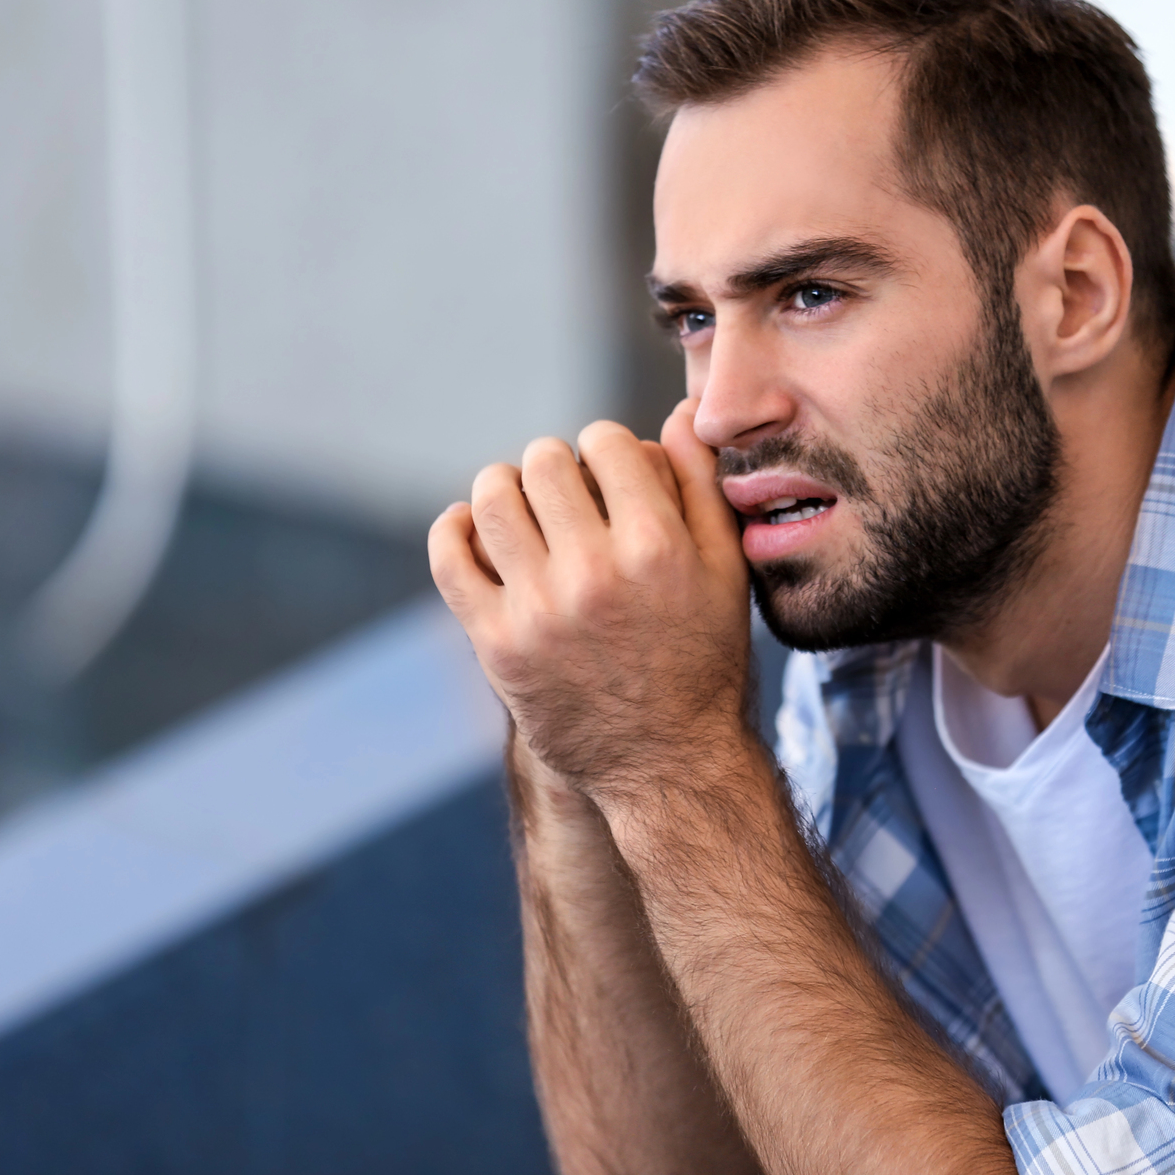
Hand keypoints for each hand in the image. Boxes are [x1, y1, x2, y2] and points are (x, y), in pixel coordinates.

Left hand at [428, 399, 751, 796]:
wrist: (668, 762)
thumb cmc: (704, 658)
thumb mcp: (726, 571)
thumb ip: (701, 486)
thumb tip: (672, 413)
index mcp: (658, 546)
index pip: (605, 441)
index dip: (606, 451)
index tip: (610, 477)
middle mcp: (595, 572)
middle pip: (544, 461)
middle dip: (556, 467)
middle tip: (566, 496)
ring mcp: (540, 609)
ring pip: (492, 497)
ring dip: (504, 489)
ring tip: (522, 509)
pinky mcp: (497, 644)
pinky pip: (449, 555)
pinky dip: (454, 529)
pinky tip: (475, 531)